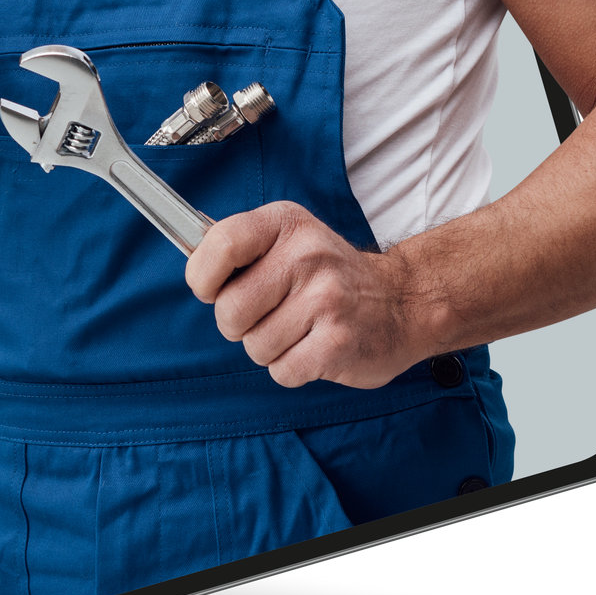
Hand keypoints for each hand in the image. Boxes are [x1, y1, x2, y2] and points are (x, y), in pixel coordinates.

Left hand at [185, 202, 418, 389]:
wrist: (404, 302)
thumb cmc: (330, 274)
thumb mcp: (290, 238)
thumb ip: (242, 249)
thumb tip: (191, 265)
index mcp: (286, 223)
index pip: (222, 243)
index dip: (203, 275)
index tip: (210, 288)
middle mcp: (307, 255)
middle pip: (230, 309)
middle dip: (237, 324)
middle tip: (266, 316)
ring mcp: (326, 299)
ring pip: (254, 346)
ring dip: (268, 348)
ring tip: (297, 330)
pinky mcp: (338, 343)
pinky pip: (282, 371)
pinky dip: (290, 368)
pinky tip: (313, 348)